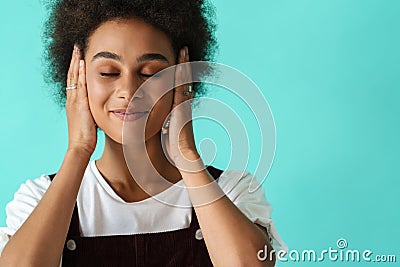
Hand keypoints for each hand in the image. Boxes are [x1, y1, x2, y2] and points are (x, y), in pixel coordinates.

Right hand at [65, 44, 96, 155]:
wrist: (80, 146)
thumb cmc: (87, 137)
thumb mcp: (90, 121)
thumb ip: (93, 113)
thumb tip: (103, 109)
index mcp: (74, 103)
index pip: (75, 81)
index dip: (76, 69)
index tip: (79, 57)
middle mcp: (72, 99)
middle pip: (72, 75)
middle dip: (75, 61)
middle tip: (76, 47)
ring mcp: (74, 101)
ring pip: (74, 77)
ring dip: (76, 62)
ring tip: (78, 49)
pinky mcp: (79, 103)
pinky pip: (79, 85)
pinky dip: (79, 73)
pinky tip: (82, 63)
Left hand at [163, 47, 202, 170]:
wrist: (182, 156)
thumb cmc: (173, 148)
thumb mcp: (167, 133)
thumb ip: (166, 126)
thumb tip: (162, 126)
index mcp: (179, 109)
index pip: (179, 87)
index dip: (180, 74)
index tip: (179, 63)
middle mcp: (183, 104)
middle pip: (184, 79)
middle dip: (184, 65)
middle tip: (184, 49)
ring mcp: (184, 104)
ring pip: (184, 80)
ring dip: (184, 65)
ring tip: (184, 51)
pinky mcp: (182, 107)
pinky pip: (181, 87)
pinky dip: (182, 75)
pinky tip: (181, 64)